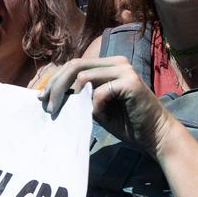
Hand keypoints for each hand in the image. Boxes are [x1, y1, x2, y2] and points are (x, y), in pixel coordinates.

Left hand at [39, 56, 174, 156]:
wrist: (155, 135)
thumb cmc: (127, 123)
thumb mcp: (97, 108)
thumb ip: (81, 97)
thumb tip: (52, 95)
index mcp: (108, 64)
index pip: (74, 65)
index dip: (54, 80)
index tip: (41, 98)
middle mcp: (116, 62)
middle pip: (74, 65)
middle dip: (55, 86)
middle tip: (47, 106)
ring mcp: (124, 70)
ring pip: (84, 75)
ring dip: (70, 96)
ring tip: (63, 112)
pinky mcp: (130, 82)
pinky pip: (100, 91)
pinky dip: (94, 106)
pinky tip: (99, 116)